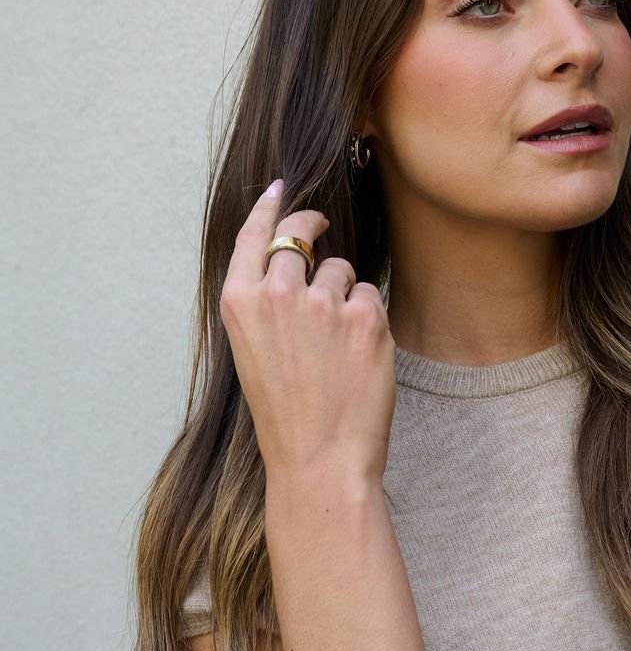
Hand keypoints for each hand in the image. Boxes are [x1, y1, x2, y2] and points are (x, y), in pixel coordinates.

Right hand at [219, 180, 395, 483]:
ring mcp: (324, 302)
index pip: (254, 233)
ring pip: (342, 269)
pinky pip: (371, 296)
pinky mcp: (366, 317)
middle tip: (323, 230)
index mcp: (240, 302)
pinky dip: (369, 320)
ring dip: (345, 293)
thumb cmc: (286, 416)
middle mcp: (278, 293)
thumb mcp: (254, 352)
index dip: (270, 206)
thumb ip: (266, 302)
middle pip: (300, 237)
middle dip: (314, 231)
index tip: (281, 190)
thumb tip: (294, 258)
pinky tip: (358, 356)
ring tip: (336, 346)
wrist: (320, 461)